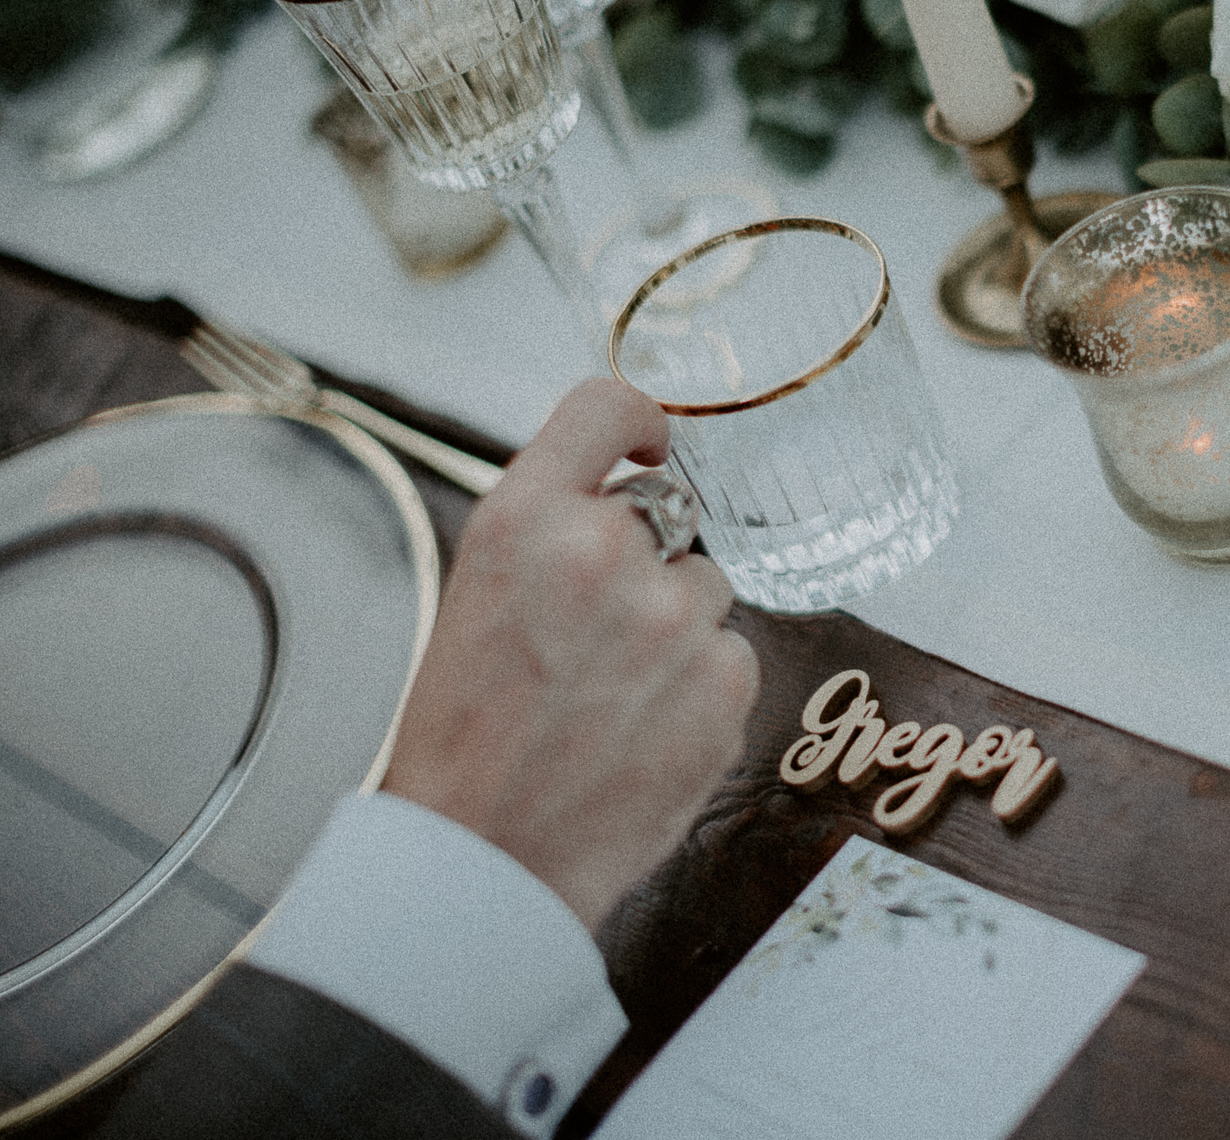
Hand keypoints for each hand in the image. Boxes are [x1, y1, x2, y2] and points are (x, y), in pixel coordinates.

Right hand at [383, 378, 758, 929]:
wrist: (484, 854)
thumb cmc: (466, 736)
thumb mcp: (477, 594)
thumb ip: (552, 530)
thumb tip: (626, 495)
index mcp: (524, 520)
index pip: (605, 405)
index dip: (637, 422)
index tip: (648, 446)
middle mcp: (603, 552)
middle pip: (665, 515)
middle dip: (641, 565)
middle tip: (591, 639)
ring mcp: (673, 619)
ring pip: (706, 588)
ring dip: (676, 629)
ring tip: (610, 697)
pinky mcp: (725, 683)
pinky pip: (732, 655)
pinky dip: (702, 688)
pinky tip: (642, 730)